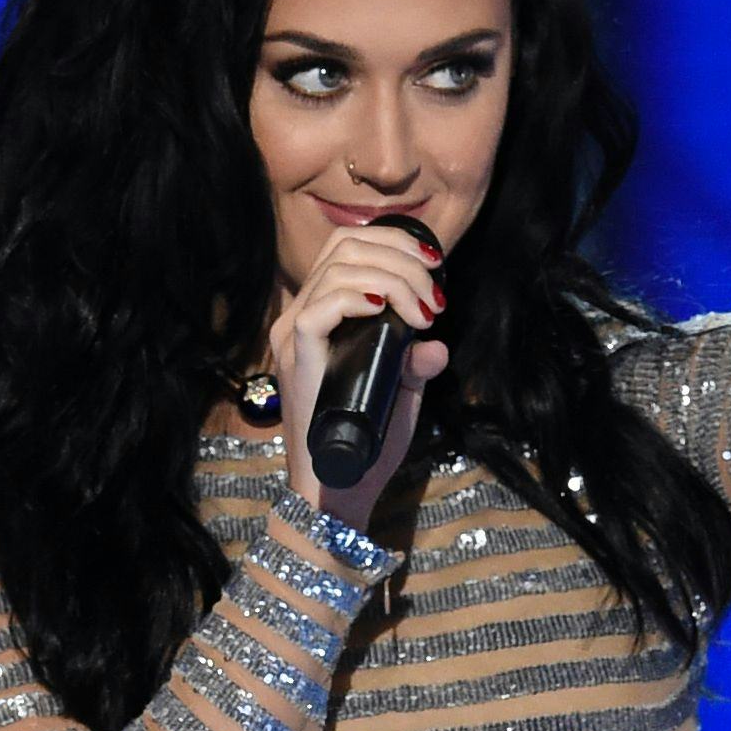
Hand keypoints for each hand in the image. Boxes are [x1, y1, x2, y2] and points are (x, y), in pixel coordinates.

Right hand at [267, 222, 447, 530]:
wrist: (340, 487)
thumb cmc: (369, 442)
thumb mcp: (402, 393)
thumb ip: (415, 365)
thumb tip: (437, 346)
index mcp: (320, 313)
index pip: (347, 247)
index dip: (394, 243)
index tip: (435, 268)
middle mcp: (300, 315)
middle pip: (344, 246)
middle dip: (400, 257)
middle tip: (435, 296)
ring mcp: (294, 335)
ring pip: (338, 268)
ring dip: (393, 279)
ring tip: (423, 313)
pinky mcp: (296, 356)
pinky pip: (321, 307)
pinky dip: (358, 297)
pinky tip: (387, 309)